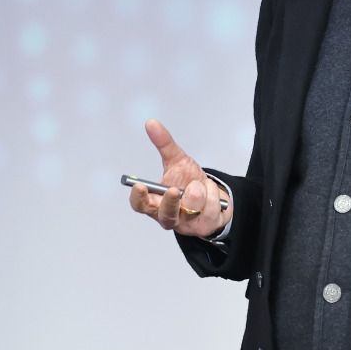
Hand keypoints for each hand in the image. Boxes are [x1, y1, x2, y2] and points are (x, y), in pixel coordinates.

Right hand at [130, 118, 228, 236]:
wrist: (213, 194)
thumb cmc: (188, 180)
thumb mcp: (177, 160)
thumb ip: (164, 144)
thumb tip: (151, 123)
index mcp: (155, 202)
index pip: (140, 205)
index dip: (138, 198)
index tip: (139, 186)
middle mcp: (168, 216)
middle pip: (165, 215)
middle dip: (170, 202)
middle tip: (174, 189)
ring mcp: (187, 223)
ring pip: (192, 207)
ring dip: (198, 189)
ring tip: (199, 183)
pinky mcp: (204, 226)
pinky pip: (210, 207)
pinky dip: (212, 192)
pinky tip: (209, 190)